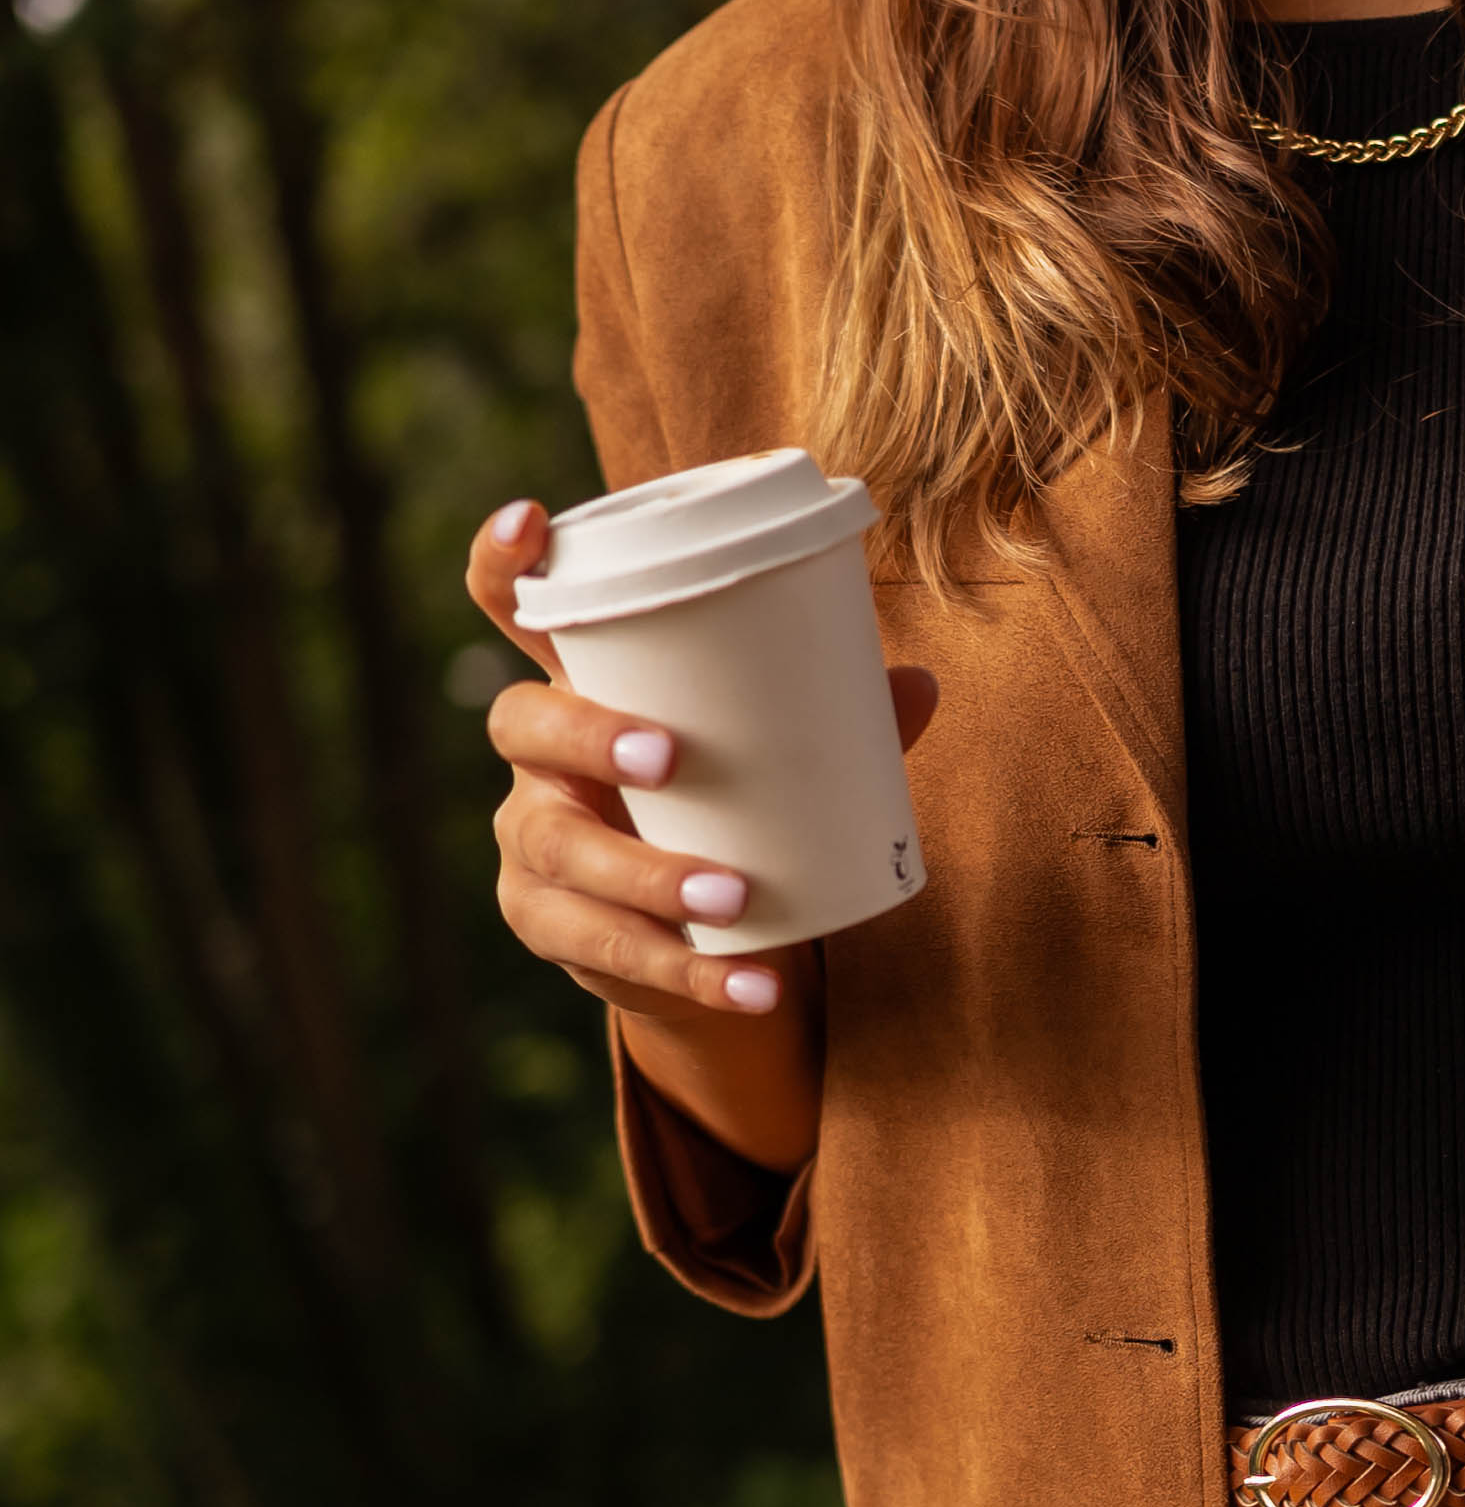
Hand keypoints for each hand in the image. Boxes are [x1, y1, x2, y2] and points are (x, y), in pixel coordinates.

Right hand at [466, 497, 936, 1171]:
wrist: (701, 931)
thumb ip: (836, 717)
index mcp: (581, 683)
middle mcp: (535, 758)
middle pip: (520, 725)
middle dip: (589, 737)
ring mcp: (532, 845)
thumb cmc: (727, 797)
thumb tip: (920, 686)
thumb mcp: (771, 752)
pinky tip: (752, 987)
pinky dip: (690, 974)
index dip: (503, 560)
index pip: (511, 606)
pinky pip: (608, 955)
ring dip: (646, 878)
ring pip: (561, 857)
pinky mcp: (550, 928)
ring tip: (731, 899)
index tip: (531, 519)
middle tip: (669, 757)